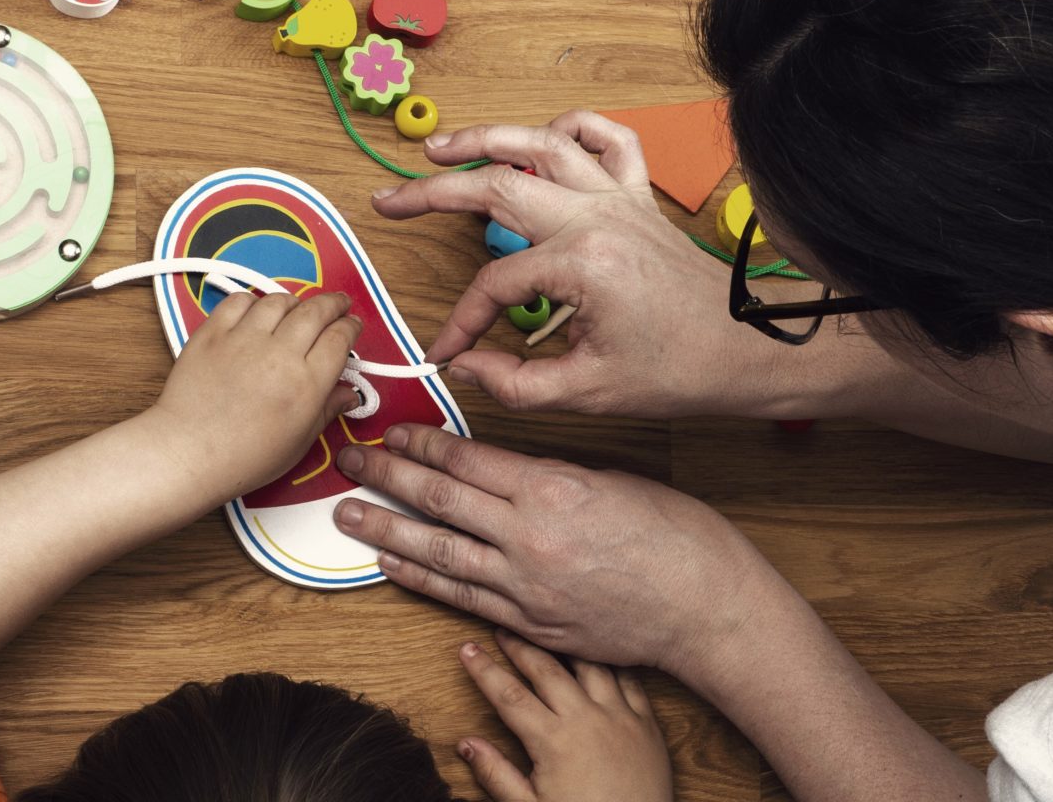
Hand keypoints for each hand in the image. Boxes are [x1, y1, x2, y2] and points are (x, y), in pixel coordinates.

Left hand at [146, 290, 360, 500]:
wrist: (189, 453)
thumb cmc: (244, 458)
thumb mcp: (298, 443)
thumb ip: (326, 411)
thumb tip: (349, 394)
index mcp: (307, 383)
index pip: (339, 339)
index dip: (350, 327)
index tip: (352, 325)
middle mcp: (280, 354)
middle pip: (316, 311)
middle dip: (333, 304)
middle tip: (338, 303)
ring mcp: (244, 339)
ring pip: (278, 301)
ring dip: (295, 302)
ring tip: (298, 308)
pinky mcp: (213, 333)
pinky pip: (239, 302)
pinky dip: (253, 302)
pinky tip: (257, 312)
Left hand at [334, 425, 776, 678]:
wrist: (705, 605)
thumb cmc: (674, 535)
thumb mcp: (609, 479)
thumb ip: (549, 476)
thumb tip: (502, 470)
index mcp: (551, 487)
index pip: (466, 459)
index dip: (421, 442)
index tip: (392, 430)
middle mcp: (529, 536)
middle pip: (439, 501)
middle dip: (387, 476)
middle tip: (350, 460)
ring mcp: (525, 585)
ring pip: (438, 552)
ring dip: (386, 532)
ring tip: (347, 515)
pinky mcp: (530, 623)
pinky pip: (462, 597)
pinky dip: (422, 580)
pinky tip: (391, 566)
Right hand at [371, 110, 792, 418]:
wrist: (750, 352)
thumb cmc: (682, 371)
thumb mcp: (589, 393)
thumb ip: (514, 382)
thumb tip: (465, 365)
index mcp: (583, 264)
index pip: (495, 284)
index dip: (461, 322)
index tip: (446, 352)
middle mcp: (597, 218)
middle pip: (497, 185)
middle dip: (433, 192)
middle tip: (389, 203)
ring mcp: (619, 199)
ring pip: (542, 144)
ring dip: (486, 138)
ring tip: (439, 147)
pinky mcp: (639, 198)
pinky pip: (607, 139)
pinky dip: (571, 128)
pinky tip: (541, 137)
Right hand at [459, 631, 671, 801]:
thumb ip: (497, 775)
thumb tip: (466, 744)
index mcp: (553, 741)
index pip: (509, 695)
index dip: (485, 669)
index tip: (467, 649)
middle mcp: (586, 719)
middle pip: (546, 670)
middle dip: (520, 647)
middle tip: (503, 631)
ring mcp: (620, 718)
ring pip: (590, 666)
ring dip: (566, 648)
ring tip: (550, 634)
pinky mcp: (647, 725)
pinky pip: (630, 681)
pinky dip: (612, 664)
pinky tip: (602, 657)